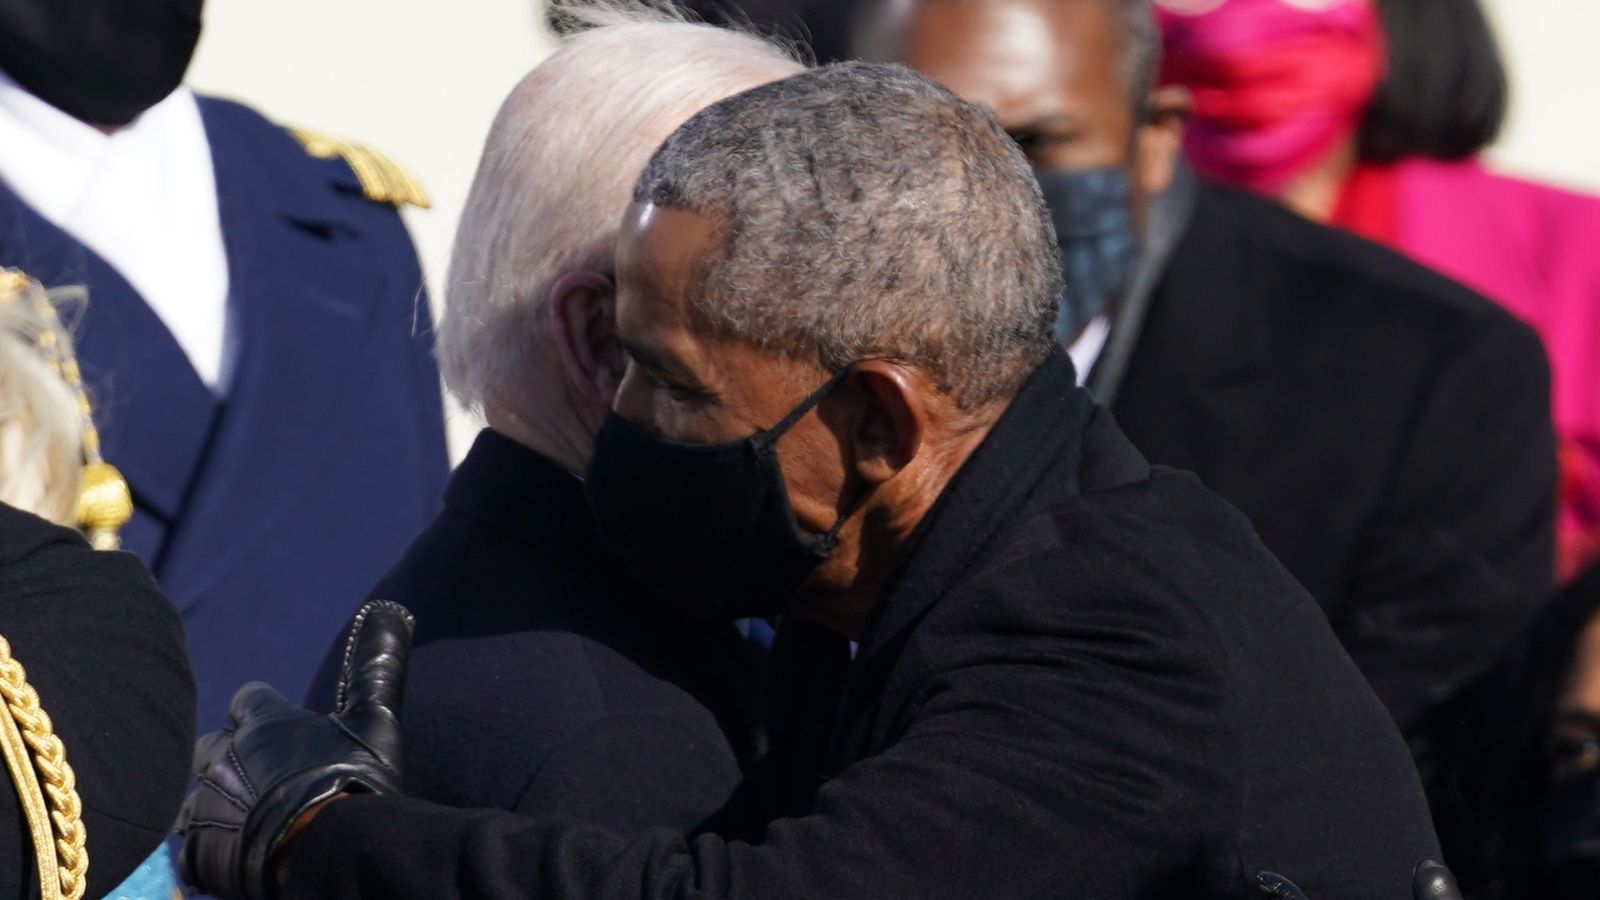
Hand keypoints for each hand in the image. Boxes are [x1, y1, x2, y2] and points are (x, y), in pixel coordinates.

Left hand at [177, 600, 414, 899]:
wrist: (323, 850)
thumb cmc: (352, 780)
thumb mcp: (375, 718)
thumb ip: (376, 668)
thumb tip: (390, 610)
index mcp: (265, 723)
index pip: (248, 699)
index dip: (260, 709)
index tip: (274, 722)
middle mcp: (226, 757)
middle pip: (210, 746)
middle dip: (228, 755)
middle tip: (257, 773)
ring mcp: (207, 806)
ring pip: (193, 798)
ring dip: (214, 803)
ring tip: (240, 818)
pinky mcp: (199, 851)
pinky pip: (188, 850)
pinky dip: (205, 850)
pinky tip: (226, 854)